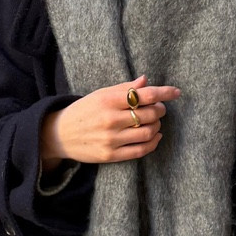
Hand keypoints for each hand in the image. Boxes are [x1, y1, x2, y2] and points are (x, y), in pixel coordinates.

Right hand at [40, 75, 180, 168]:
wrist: (59, 134)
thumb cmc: (83, 111)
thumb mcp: (100, 94)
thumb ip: (124, 88)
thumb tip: (146, 80)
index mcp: (107, 100)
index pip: (144, 94)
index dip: (164, 93)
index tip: (176, 92)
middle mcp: (110, 119)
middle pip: (149, 114)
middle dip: (160, 110)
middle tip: (159, 108)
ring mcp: (111, 139)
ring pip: (147, 132)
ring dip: (157, 126)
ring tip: (155, 122)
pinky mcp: (110, 155)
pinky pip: (140, 150)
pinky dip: (153, 142)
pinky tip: (154, 136)